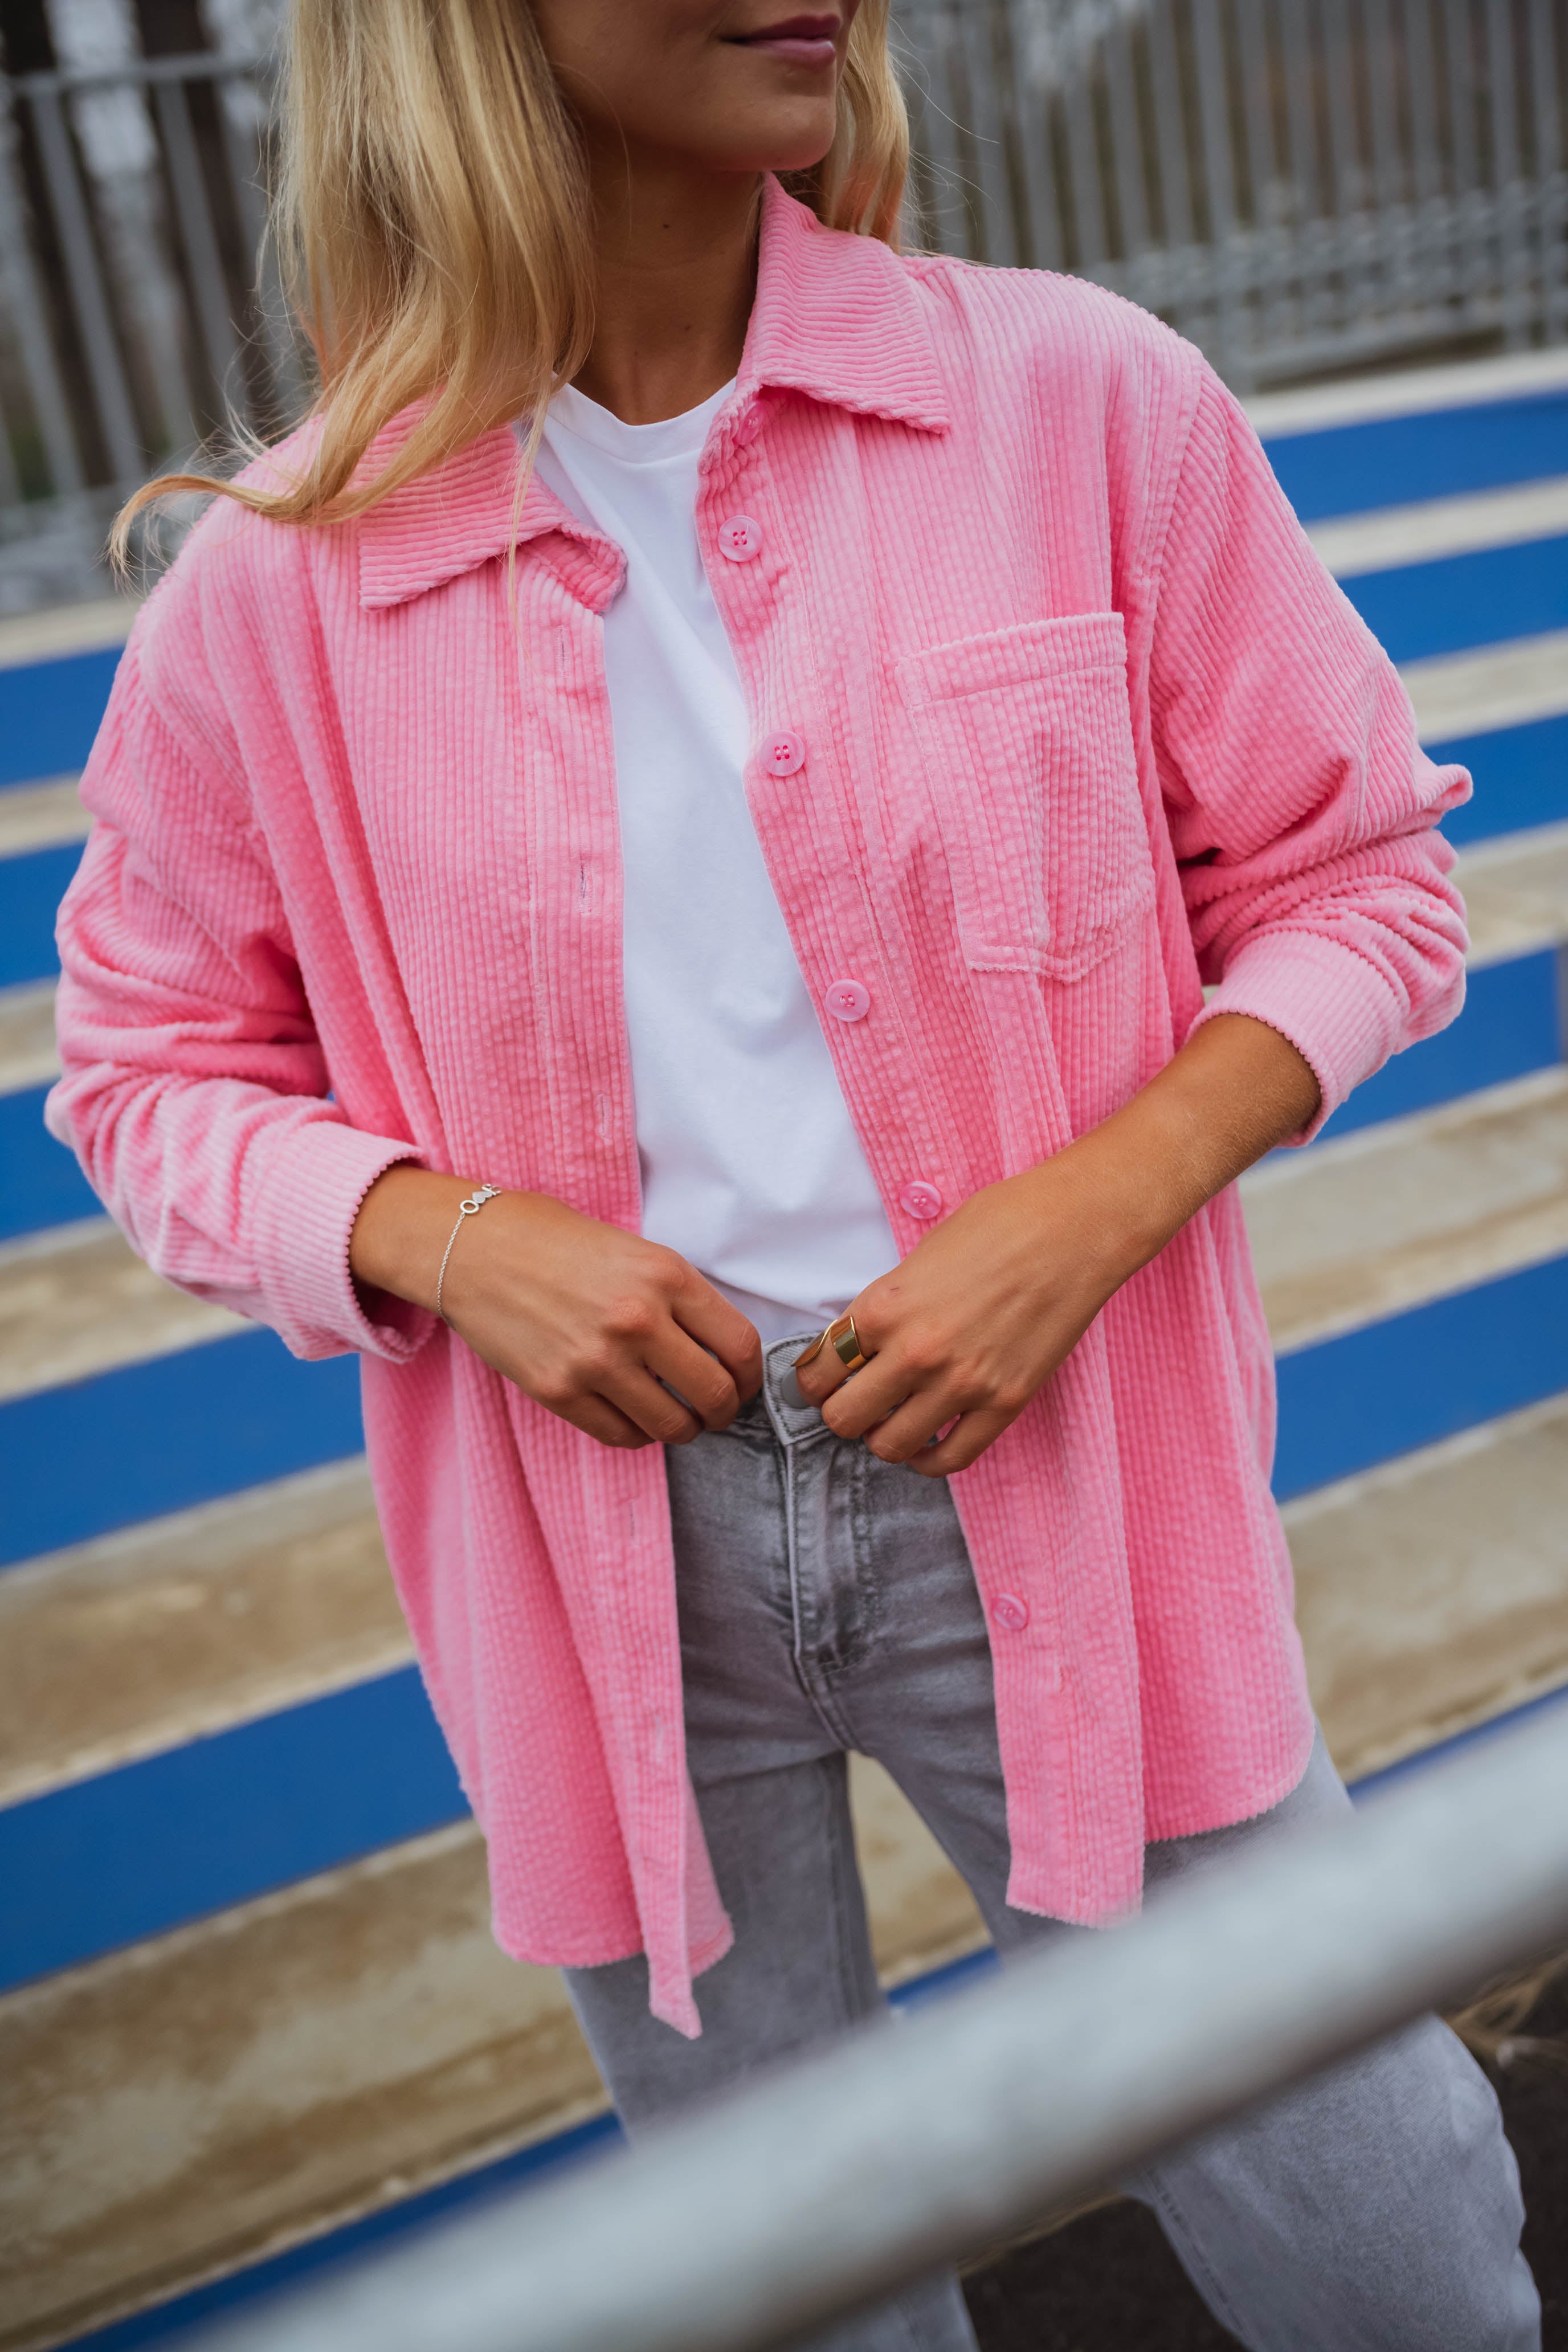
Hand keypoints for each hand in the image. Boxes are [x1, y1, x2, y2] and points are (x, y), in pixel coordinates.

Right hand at [350, 1169, 761, 1448]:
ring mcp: (597, 1361)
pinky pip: (623, 1436)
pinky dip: (638, 1433)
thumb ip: (679, 1297)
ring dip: (682, 1428)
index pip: (740, 1346)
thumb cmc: (556, 1241)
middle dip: (724, 1410)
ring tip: (675, 1416)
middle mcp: (638, 1321)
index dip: (752, 1375)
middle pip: (715, 1395)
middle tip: (716, 1409)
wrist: (472, 1248)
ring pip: (672, 1426)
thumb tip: (719, 1352)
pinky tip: (634, 1414)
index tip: (744, 1381)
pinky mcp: (560, 1391)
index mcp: (666, 1276)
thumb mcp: (635, 1250)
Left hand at [794, 1013, 1320, 1475]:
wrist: (1074, 1229)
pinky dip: (928, 1458)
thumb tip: (861, 1344)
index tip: (822, 1378)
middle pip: (843, 1418)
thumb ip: (885, 1306)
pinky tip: (925, 1442)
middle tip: (855, 1400)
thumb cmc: (998, 1225)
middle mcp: (915, 1353)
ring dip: (882, 1436)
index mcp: (883, 1308)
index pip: (817, 1371)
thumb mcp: (918, 1257)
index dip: (812, 1379)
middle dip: (842, 1411)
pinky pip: (949, 1458)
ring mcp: (962, 1384)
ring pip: (889, 1446)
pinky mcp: (1004, 1403)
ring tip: (892, 1419)